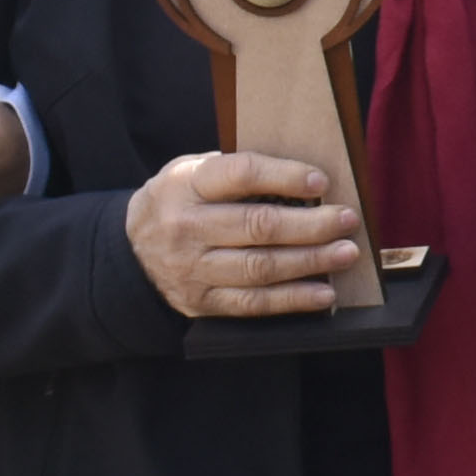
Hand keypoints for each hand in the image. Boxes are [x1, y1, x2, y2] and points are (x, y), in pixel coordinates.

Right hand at [123, 148, 363, 323]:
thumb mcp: (192, 172)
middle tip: (347, 219)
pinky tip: (324, 293)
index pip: (240, 175)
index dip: (284, 176)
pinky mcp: (201, 302)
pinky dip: (293, 300)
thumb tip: (303, 177)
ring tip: (346, 252)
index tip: (320, 182)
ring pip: (260, 268)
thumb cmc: (178, 202)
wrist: (129, 251)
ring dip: (311, 261)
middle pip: (258, 226)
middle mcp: (187, 227)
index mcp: (186, 185)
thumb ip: (235, 171)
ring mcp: (193, 269)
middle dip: (311, 225)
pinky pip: (253, 303)